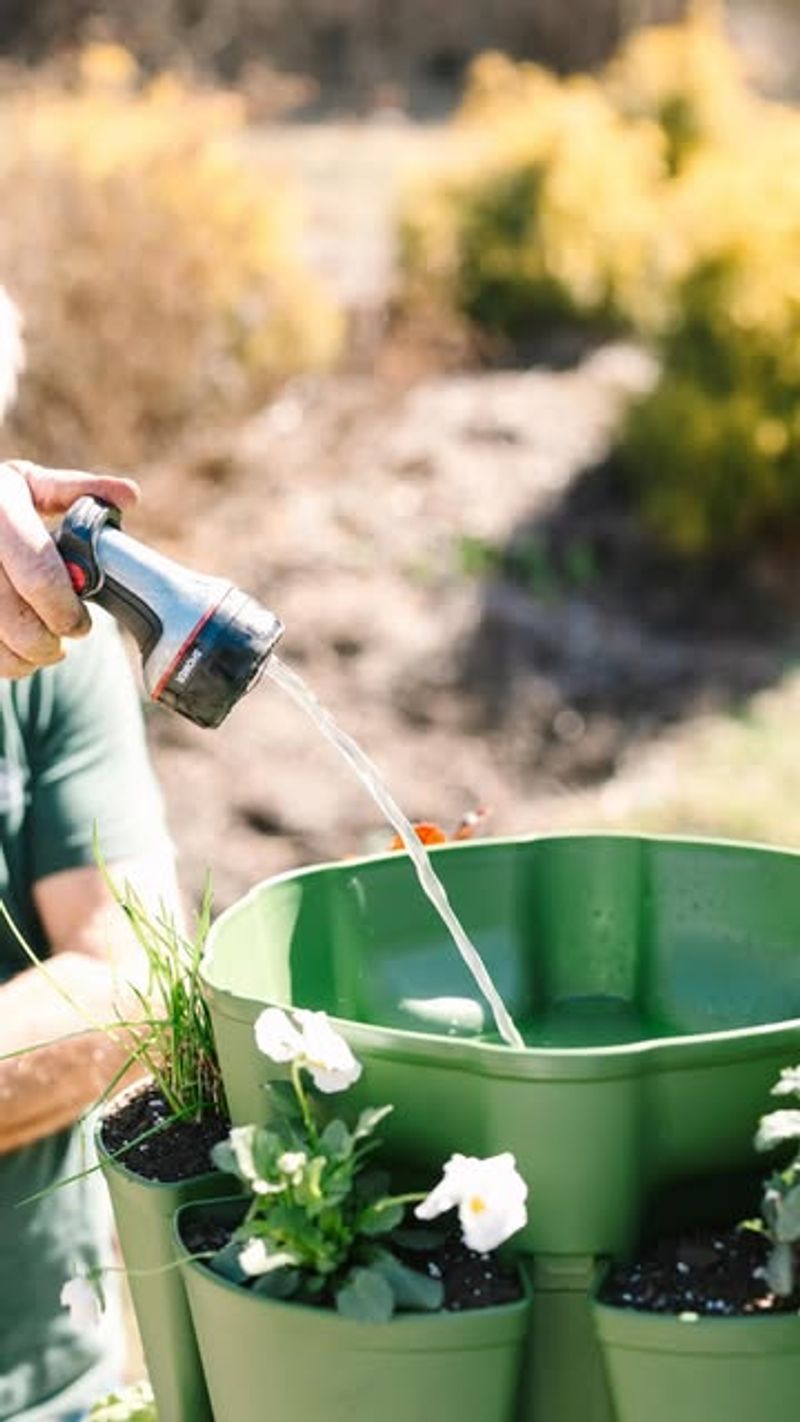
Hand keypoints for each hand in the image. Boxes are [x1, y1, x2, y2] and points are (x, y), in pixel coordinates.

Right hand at [0, 460, 139, 676]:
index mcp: (1, 510)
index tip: (81, 625)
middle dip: (48, 642)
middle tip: (62, 642)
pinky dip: (5, 663)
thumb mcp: (29, 486)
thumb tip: (130, 496)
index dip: (65, 610)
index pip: (40, 576)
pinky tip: (17, 653)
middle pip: (17, 620)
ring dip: (26, 659)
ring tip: (42, 650)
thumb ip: (77, 490)